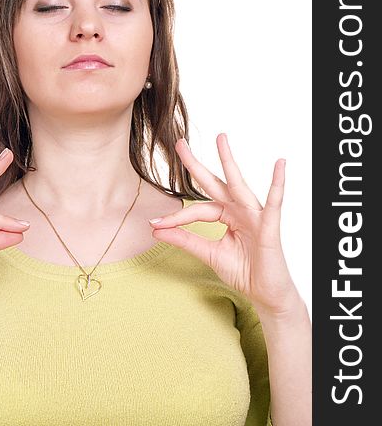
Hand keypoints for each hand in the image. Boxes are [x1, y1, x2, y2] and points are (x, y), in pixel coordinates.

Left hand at [150, 133, 298, 314]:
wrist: (265, 294)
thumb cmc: (244, 271)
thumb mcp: (208, 254)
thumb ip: (185, 240)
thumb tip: (157, 229)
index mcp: (225, 215)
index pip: (197, 209)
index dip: (176, 216)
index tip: (155, 223)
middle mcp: (238, 209)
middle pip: (214, 182)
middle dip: (196, 164)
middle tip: (180, 143)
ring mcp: (254, 215)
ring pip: (238, 184)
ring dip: (228, 160)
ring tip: (221, 139)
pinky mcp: (268, 225)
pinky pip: (273, 202)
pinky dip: (277, 184)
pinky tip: (280, 166)